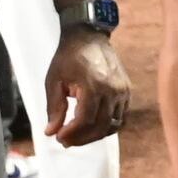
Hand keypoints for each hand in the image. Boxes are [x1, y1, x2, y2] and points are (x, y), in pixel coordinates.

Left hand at [46, 30, 130, 147]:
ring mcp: (123, 91)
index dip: (72, 134)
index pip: (85, 120)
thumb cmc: (68, 57)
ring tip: (77, 136)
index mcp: (93, 85)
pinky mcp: (127, 91)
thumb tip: (51, 132)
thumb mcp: (54, 80)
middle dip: (81, 139)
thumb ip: (54, 108)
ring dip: (94, 136)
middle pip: (100, 127)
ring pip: (113, 125)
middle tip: (65, 141)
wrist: (89, 37)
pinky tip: (92, 127)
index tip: (58, 138)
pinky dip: (107, 127)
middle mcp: (112, 89)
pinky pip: (120, 118)